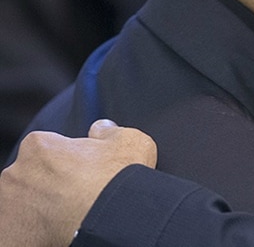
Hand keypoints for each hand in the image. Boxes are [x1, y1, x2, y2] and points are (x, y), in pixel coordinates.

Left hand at [0, 120, 156, 246]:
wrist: (112, 221)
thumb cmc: (117, 182)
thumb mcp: (129, 141)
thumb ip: (108, 131)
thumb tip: (101, 130)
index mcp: (39, 146)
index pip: (48, 149)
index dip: (69, 161)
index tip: (84, 173)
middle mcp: (16, 174)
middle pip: (33, 177)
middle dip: (52, 186)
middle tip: (79, 196)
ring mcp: (10, 207)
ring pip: (26, 205)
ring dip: (43, 209)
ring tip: (72, 216)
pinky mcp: (11, 236)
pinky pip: (22, 232)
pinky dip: (37, 232)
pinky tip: (59, 232)